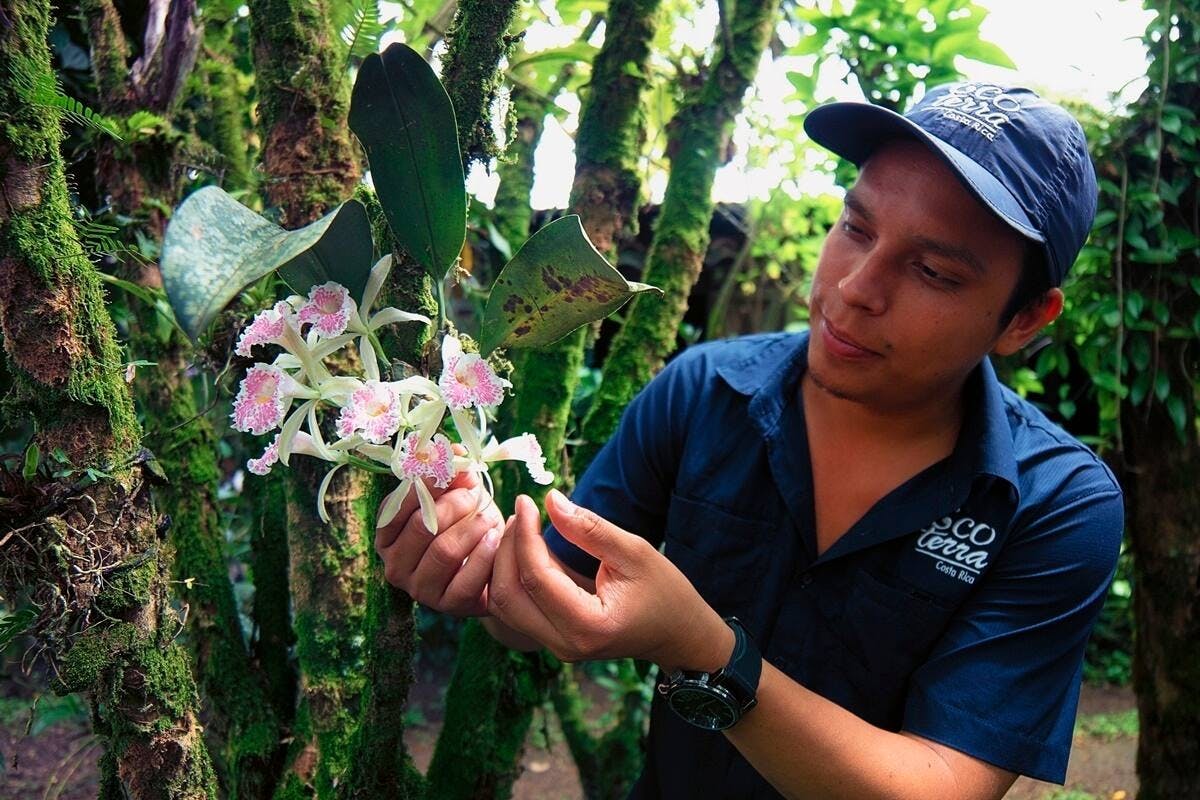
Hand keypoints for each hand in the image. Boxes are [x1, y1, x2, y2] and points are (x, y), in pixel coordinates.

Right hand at [375, 468, 503, 615]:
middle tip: (474, 493)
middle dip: (452, 504)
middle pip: (422, 527)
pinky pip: (466, 579)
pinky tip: (495, 538)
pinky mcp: (448, 605)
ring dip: (471, 527)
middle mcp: (395, 565)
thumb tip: (455, 452)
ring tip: (489, 515)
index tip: (451, 467)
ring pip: (444, 551)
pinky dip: (484, 554)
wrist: (489, 566)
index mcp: (387, 535)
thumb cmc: (463, 523)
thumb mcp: (455, 495)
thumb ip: (450, 473)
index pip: (397, 507)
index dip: (425, 483)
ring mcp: (420, 589)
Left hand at [487, 489, 732, 672]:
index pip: (536, 577)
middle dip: (506, 550)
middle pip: (507, 596)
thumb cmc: (665, 592)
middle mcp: (565, 644)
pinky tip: (525, 548)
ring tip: (520, 527)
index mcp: (588, 626)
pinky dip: (513, 576)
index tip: (526, 501)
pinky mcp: (553, 639)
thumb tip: (551, 499)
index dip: (524, 535)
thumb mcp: (634, 552)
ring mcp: (556, 646)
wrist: (678, 634)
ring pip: (505, 605)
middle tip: (519, 513)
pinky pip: (517, 609)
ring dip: (503, 564)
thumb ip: (590, 528)